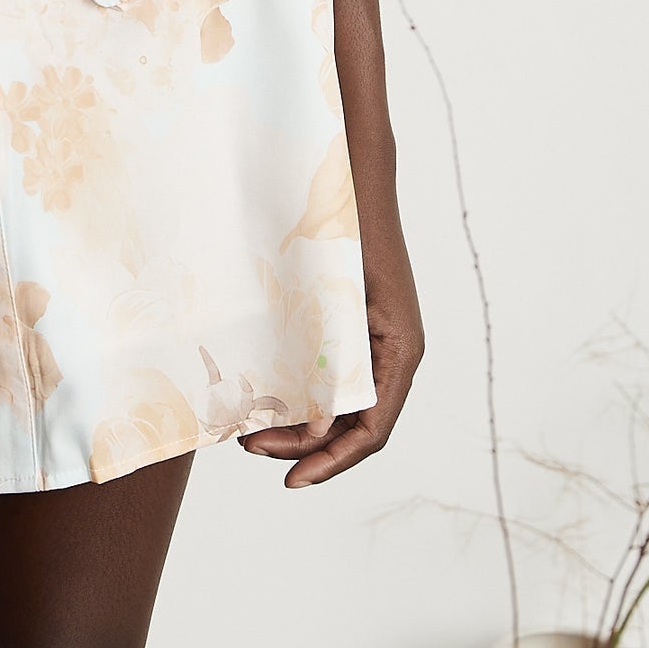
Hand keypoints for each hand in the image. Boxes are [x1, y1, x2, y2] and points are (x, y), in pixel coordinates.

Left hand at [239, 244, 422, 488]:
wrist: (350, 168)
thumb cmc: (347, 224)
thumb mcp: (336, 299)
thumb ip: (330, 363)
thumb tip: (314, 429)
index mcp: (401, 350)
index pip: (372, 430)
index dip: (333, 461)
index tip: (292, 479)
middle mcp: (392, 351)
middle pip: (351, 422)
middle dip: (301, 443)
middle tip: (248, 446)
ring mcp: (372, 338)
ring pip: (337, 400)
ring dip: (296, 418)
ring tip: (247, 427)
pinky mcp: (350, 323)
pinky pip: (327, 371)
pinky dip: (298, 387)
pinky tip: (262, 391)